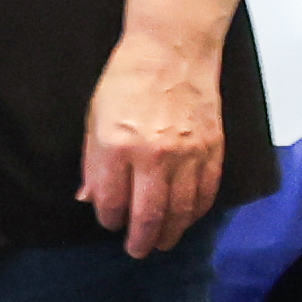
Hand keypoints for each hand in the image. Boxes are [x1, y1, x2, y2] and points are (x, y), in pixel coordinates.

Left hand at [76, 30, 227, 260]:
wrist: (172, 50)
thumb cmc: (128, 79)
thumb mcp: (94, 118)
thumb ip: (92, 163)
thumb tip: (89, 198)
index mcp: (116, 146)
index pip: (111, 203)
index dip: (109, 219)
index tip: (110, 222)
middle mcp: (152, 155)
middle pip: (148, 216)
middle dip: (140, 240)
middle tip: (137, 250)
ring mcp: (186, 154)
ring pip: (180, 212)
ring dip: (171, 234)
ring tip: (162, 243)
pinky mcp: (211, 149)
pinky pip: (206, 194)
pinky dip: (196, 212)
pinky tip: (187, 219)